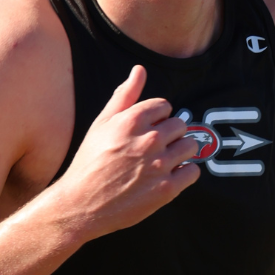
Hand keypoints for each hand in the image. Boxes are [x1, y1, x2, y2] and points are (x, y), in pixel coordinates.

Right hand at [56, 65, 200, 233]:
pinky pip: (192, 172)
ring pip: (190, 146)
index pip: (165, 106)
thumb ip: (124, 95)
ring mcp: (160, 165)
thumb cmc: (89, 163)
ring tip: (161, 163)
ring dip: (180, 153)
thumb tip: (139, 70)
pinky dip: (184, 174)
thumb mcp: (101, 124)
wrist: (81, 205)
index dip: (156, 119)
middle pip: (180, 125)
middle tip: (151, 150)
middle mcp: (148, 140)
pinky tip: (167, 177)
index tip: (146, 132)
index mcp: (132, 120)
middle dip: (169, 136)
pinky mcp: (167, 189)